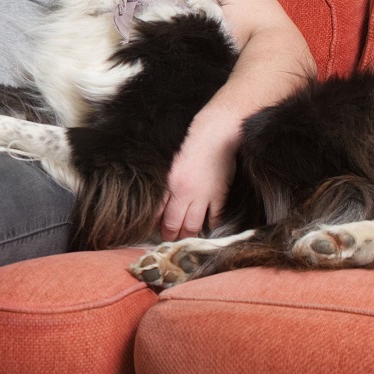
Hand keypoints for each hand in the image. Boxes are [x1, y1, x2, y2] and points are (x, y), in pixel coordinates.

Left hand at [159, 123, 237, 240]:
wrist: (215, 133)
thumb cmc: (190, 140)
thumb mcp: (169, 159)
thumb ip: (164, 178)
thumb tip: (160, 194)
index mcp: (168, 183)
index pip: (157, 213)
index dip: (155, 224)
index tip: (154, 230)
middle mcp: (184, 193)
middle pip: (174, 223)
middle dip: (170, 235)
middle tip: (168, 241)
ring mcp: (203, 196)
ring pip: (193, 225)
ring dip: (188, 234)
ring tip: (185, 240)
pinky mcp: (219, 195)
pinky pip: (214, 218)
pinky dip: (211, 226)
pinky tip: (207, 230)